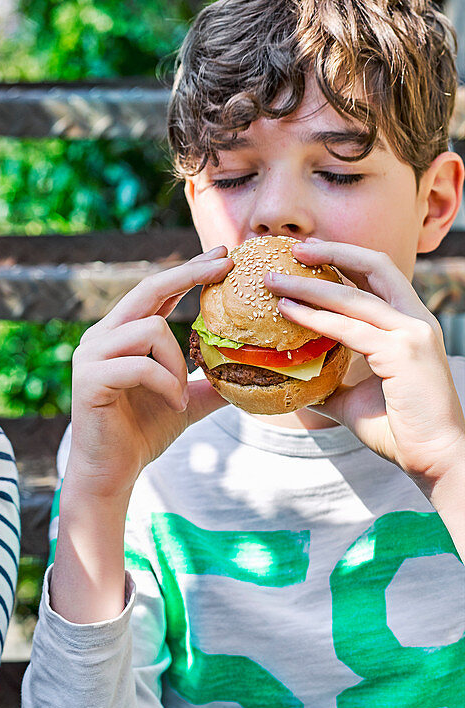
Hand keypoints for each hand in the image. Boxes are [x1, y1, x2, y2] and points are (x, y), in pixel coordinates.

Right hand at [66, 246, 231, 501]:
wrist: (111, 474)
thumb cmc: (141, 435)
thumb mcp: (185, 402)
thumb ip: (209, 383)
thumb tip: (252, 373)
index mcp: (120, 334)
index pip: (156, 290)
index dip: (188, 270)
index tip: (223, 256)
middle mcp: (100, 337)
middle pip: (148, 289)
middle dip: (189, 274)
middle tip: (226, 266)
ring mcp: (91, 355)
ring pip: (150, 330)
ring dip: (177, 363)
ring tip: (180, 395)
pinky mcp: (90, 379)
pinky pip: (140, 366)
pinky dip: (165, 384)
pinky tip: (171, 405)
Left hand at [265, 239, 464, 500]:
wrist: (434, 458)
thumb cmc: (399, 430)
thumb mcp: (355, 399)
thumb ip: (329, 383)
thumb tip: (293, 382)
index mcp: (409, 324)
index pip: (377, 275)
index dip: (343, 259)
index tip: (306, 254)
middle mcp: (415, 320)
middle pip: (373, 267)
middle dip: (330, 253)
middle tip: (290, 249)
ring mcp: (412, 334)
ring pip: (355, 296)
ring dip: (310, 284)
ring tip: (274, 280)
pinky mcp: (403, 353)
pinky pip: (350, 329)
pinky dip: (315, 318)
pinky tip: (288, 312)